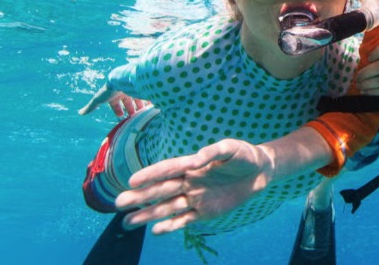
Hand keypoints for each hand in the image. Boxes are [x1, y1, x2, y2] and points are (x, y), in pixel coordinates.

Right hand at [78, 85, 149, 117]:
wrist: (122, 79)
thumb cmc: (110, 89)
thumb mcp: (98, 99)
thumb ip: (91, 106)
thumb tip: (80, 113)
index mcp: (115, 93)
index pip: (117, 103)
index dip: (119, 110)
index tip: (121, 117)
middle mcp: (125, 90)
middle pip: (128, 101)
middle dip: (131, 109)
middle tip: (134, 117)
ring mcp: (134, 88)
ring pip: (138, 98)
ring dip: (140, 107)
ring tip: (143, 115)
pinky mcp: (142, 87)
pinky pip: (147, 95)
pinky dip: (149, 101)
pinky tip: (151, 107)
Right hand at [116, 138, 273, 234]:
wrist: (260, 172)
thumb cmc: (243, 155)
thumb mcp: (230, 148)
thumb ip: (212, 152)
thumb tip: (193, 161)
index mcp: (191, 165)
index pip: (167, 170)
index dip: (150, 175)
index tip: (132, 181)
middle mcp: (189, 182)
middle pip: (160, 190)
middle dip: (140, 197)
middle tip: (118, 203)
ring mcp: (195, 198)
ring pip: (167, 207)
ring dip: (148, 214)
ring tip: (127, 222)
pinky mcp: (205, 212)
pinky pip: (185, 220)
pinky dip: (171, 226)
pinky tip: (155, 231)